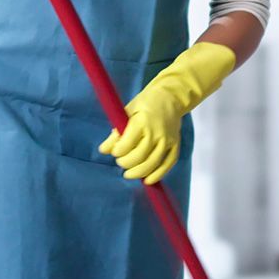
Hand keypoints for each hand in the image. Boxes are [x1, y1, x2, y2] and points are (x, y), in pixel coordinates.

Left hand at [99, 42, 234, 185]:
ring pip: (152, 164)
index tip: (115, 151)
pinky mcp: (175, 145)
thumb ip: (116, 132)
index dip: (117, 152)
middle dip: (125, 163)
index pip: (126, 145)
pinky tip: (147, 180)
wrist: (170, 97)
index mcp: (141, 122)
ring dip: (138, 173)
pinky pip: (167, 164)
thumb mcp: (126, 112)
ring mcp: (167, 140)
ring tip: (128, 173)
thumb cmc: (145, 104)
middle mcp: (156, 132)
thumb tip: (104, 150)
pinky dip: (157, 175)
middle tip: (120, 161)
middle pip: (138, 157)